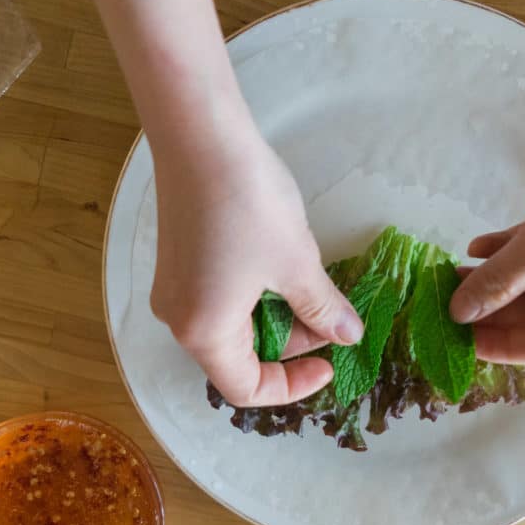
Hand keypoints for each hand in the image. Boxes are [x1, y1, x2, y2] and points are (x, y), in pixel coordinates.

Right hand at [149, 129, 363, 405]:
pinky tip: (281, 266)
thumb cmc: (249, 206)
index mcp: (203, 332)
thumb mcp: (297, 263)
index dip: (294, 386)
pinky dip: (255, 297)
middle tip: (329, 316)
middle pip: (239, 357)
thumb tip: (349, 336)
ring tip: (309, 285)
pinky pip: (219, 299)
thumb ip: (323, 308)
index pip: (247, 389)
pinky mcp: (178, 261)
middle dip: (290, 344)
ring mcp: (174, 288)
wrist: (201, 135)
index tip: (330, 363)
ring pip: (232, 326)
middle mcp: (179, 318)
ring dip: (276, 317)